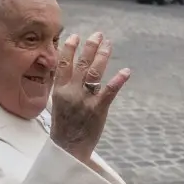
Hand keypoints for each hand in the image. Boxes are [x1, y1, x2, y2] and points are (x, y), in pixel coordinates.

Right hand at [50, 32, 130, 162]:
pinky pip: (109, 91)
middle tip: (98, 34)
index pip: (63, 64)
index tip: (76, 36)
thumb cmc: (64, 126)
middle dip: (90, 47)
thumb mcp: (57, 103)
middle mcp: (71, 92)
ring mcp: (85, 100)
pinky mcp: (98, 109)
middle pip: (82, 64)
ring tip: (108, 44)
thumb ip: (63, 86)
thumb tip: (67, 68)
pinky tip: (126, 70)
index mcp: (59, 90)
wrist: (68, 149)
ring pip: (95, 73)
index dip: (69, 48)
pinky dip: (118, 80)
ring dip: (102, 56)